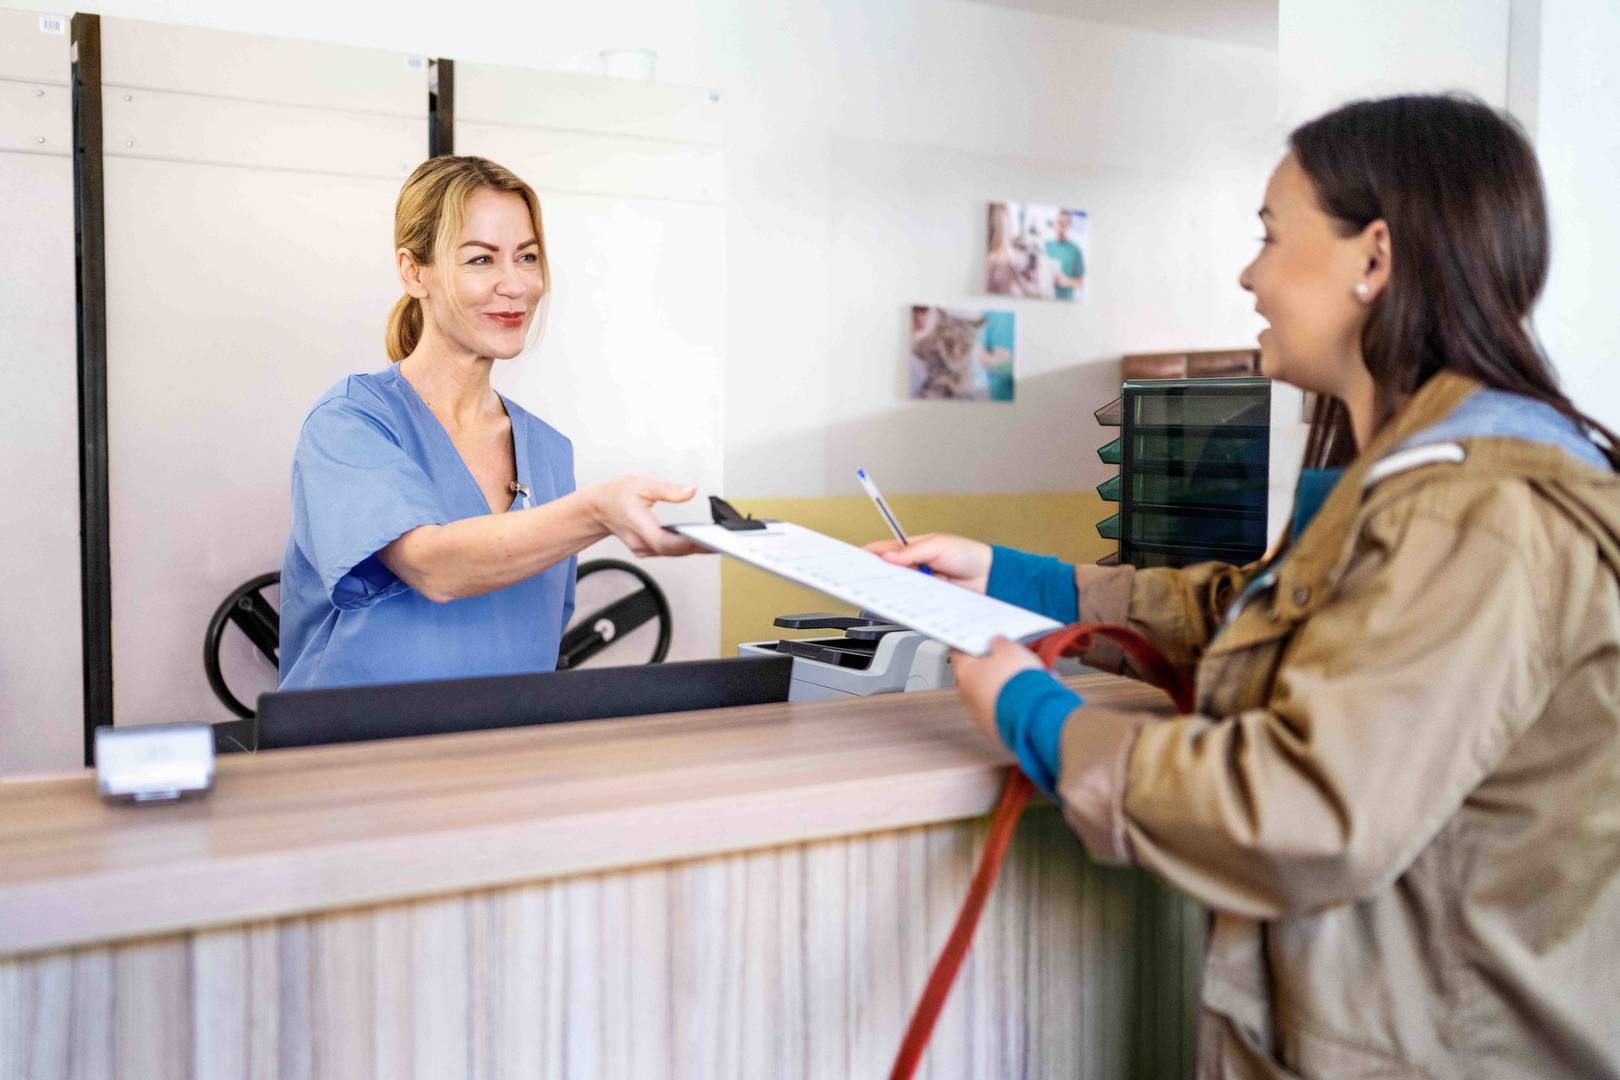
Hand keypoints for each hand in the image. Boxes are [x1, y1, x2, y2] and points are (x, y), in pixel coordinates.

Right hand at [586, 476, 706, 556]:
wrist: (599, 507)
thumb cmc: (617, 495)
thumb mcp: (643, 484)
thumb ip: (668, 490)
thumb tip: (690, 491)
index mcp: (637, 523)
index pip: (662, 541)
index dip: (684, 544)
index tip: (704, 540)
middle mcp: (639, 541)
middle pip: (672, 550)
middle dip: (696, 547)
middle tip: (721, 542)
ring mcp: (642, 549)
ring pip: (672, 553)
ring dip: (693, 548)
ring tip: (717, 542)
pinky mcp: (647, 550)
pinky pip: (669, 551)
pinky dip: (684, 547)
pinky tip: (700, 542)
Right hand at [864, 533, 992, 592]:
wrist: (989, 578)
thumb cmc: (968, 555)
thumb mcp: (938, 545)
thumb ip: (912, 552)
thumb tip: (888, 556)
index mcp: (912, 549)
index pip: (884, 550)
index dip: (868, 554)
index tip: (854, 560)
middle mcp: (913, 568)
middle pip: (886, 573)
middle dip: (873, 575)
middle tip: (860, 579)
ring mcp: (919, 586)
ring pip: (896, 589)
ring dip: (888, 590)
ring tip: (876, 591)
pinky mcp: (927, 601)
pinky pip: (910, 603)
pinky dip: (903, 603)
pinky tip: (898, 603)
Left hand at [950, 636, 1043, 741]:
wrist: (1033, 717)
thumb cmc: (1017, 683)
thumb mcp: (1010, 650)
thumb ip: (1000, 643)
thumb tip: (997, 643)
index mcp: (965, 673)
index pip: (957, 653)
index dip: (969, 644)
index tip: (979, 641)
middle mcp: (968, 697)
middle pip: (977, 676)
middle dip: (994, 668)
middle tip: (1010, 659)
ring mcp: (981, 716)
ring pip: (994, 696)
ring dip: (1009, 688)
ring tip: (1032, 680)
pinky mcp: (997, 731)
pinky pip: (1006, 712)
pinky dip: (1018, 705)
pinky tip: (1036, 698)